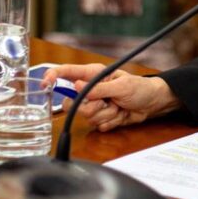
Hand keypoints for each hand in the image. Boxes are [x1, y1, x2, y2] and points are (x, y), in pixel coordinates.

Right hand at [43, 63, 181, 131]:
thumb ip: (99, 88)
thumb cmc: (140, 88)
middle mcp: (91, 90)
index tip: (45, 83)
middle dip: (91, 106)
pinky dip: (111, 122)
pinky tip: (120, 114)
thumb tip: (77, 86)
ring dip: (105, 114)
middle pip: (72, 103)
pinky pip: (97, 125)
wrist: (152, 104)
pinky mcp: (101, 117)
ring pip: (86, 116)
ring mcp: (95, 105)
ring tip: (118, 106)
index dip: (53, 76)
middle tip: (106, 102)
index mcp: (93, 75)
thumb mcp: (121, 86)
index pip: (67, 73)